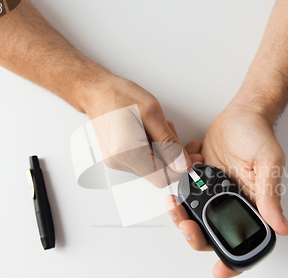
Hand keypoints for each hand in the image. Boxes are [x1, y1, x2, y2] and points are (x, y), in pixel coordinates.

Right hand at [85, 74, 199, 186]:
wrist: (96, 91)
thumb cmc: (119, 95)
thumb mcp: (153, 114)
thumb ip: (169, 143)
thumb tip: (183, 164)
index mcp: (127, 152)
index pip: (162, 177)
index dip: (180, 168)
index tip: (192, 157)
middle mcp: (119, 161)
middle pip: (157, 174)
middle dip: (174, 158)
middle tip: (185, 142)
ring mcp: (116, 161)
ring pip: (151, 168)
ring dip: (164, 152)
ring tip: (163, 129)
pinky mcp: (117, 158)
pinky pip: (142, 161)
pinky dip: (153, 150)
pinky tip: (153, 134)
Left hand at [166, 98, 287, 277]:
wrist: (241, 114)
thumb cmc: (258, 136)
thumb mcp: (269, 164)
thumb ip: (270, 196)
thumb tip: (281, 227)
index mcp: (251, 204)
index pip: (243, 240)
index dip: (232, 260)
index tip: (219, 270)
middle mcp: (231, 202)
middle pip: (210, 232)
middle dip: (193, 233)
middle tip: (184, 222)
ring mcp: (213, 192)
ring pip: (193, 215)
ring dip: (180, 211)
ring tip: (173, 200)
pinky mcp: (200, 179)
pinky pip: (184, 191)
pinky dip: (179, 184)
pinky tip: (185, 168)